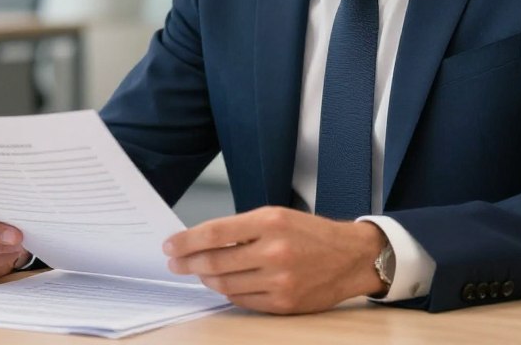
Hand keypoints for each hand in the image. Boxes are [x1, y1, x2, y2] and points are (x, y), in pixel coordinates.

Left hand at [163, 206, 385, 313]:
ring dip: (206, 279)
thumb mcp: (277, 216)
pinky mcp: (283, 303)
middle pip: (215, 262)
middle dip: (188, 263)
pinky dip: (228, 292)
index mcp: (270, 222)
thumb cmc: (311, 234)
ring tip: (198, 272)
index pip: (215, 233)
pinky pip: (242, 300)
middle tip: (175, 262)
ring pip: (225, 284)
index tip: (171, 245)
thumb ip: (241, 228)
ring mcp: (279, 280)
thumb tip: (203, 240)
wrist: (350, 257)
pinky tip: (223, 284)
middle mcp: (274, 251)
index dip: (187, 241)